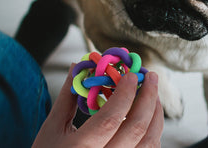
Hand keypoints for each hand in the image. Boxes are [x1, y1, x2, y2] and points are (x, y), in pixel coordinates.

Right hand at [32, 64, 163, 147]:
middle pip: (136, 128)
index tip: (132, 75)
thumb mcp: (52, 129)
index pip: (110, 118)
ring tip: (154, 94)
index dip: (124, 94)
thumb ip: (67, 97)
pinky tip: (149, 117)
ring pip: (149, 142)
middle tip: (152, 76)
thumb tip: (77, 67)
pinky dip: (153, 131)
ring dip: (155, 113)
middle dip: (148, 97)